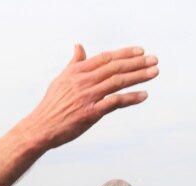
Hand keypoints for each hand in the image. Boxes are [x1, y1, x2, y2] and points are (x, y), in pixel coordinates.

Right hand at [27, 44, 158, 148]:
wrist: (40, 128)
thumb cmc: (51, 106)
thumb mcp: (60, 80)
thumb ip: (74, 64)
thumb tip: (79, 46)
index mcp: (75, 72)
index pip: (104, 58)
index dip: (124, 53)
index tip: (140, 51)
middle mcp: (82, 82)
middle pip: (114, 68)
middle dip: (137, 62)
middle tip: (154, 60)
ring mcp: (86, 97)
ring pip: (117, 82)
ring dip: (138, 76)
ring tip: (154, 73)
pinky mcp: (90, 113)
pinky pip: (115, 102)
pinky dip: (130, 98)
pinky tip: (143, 95)